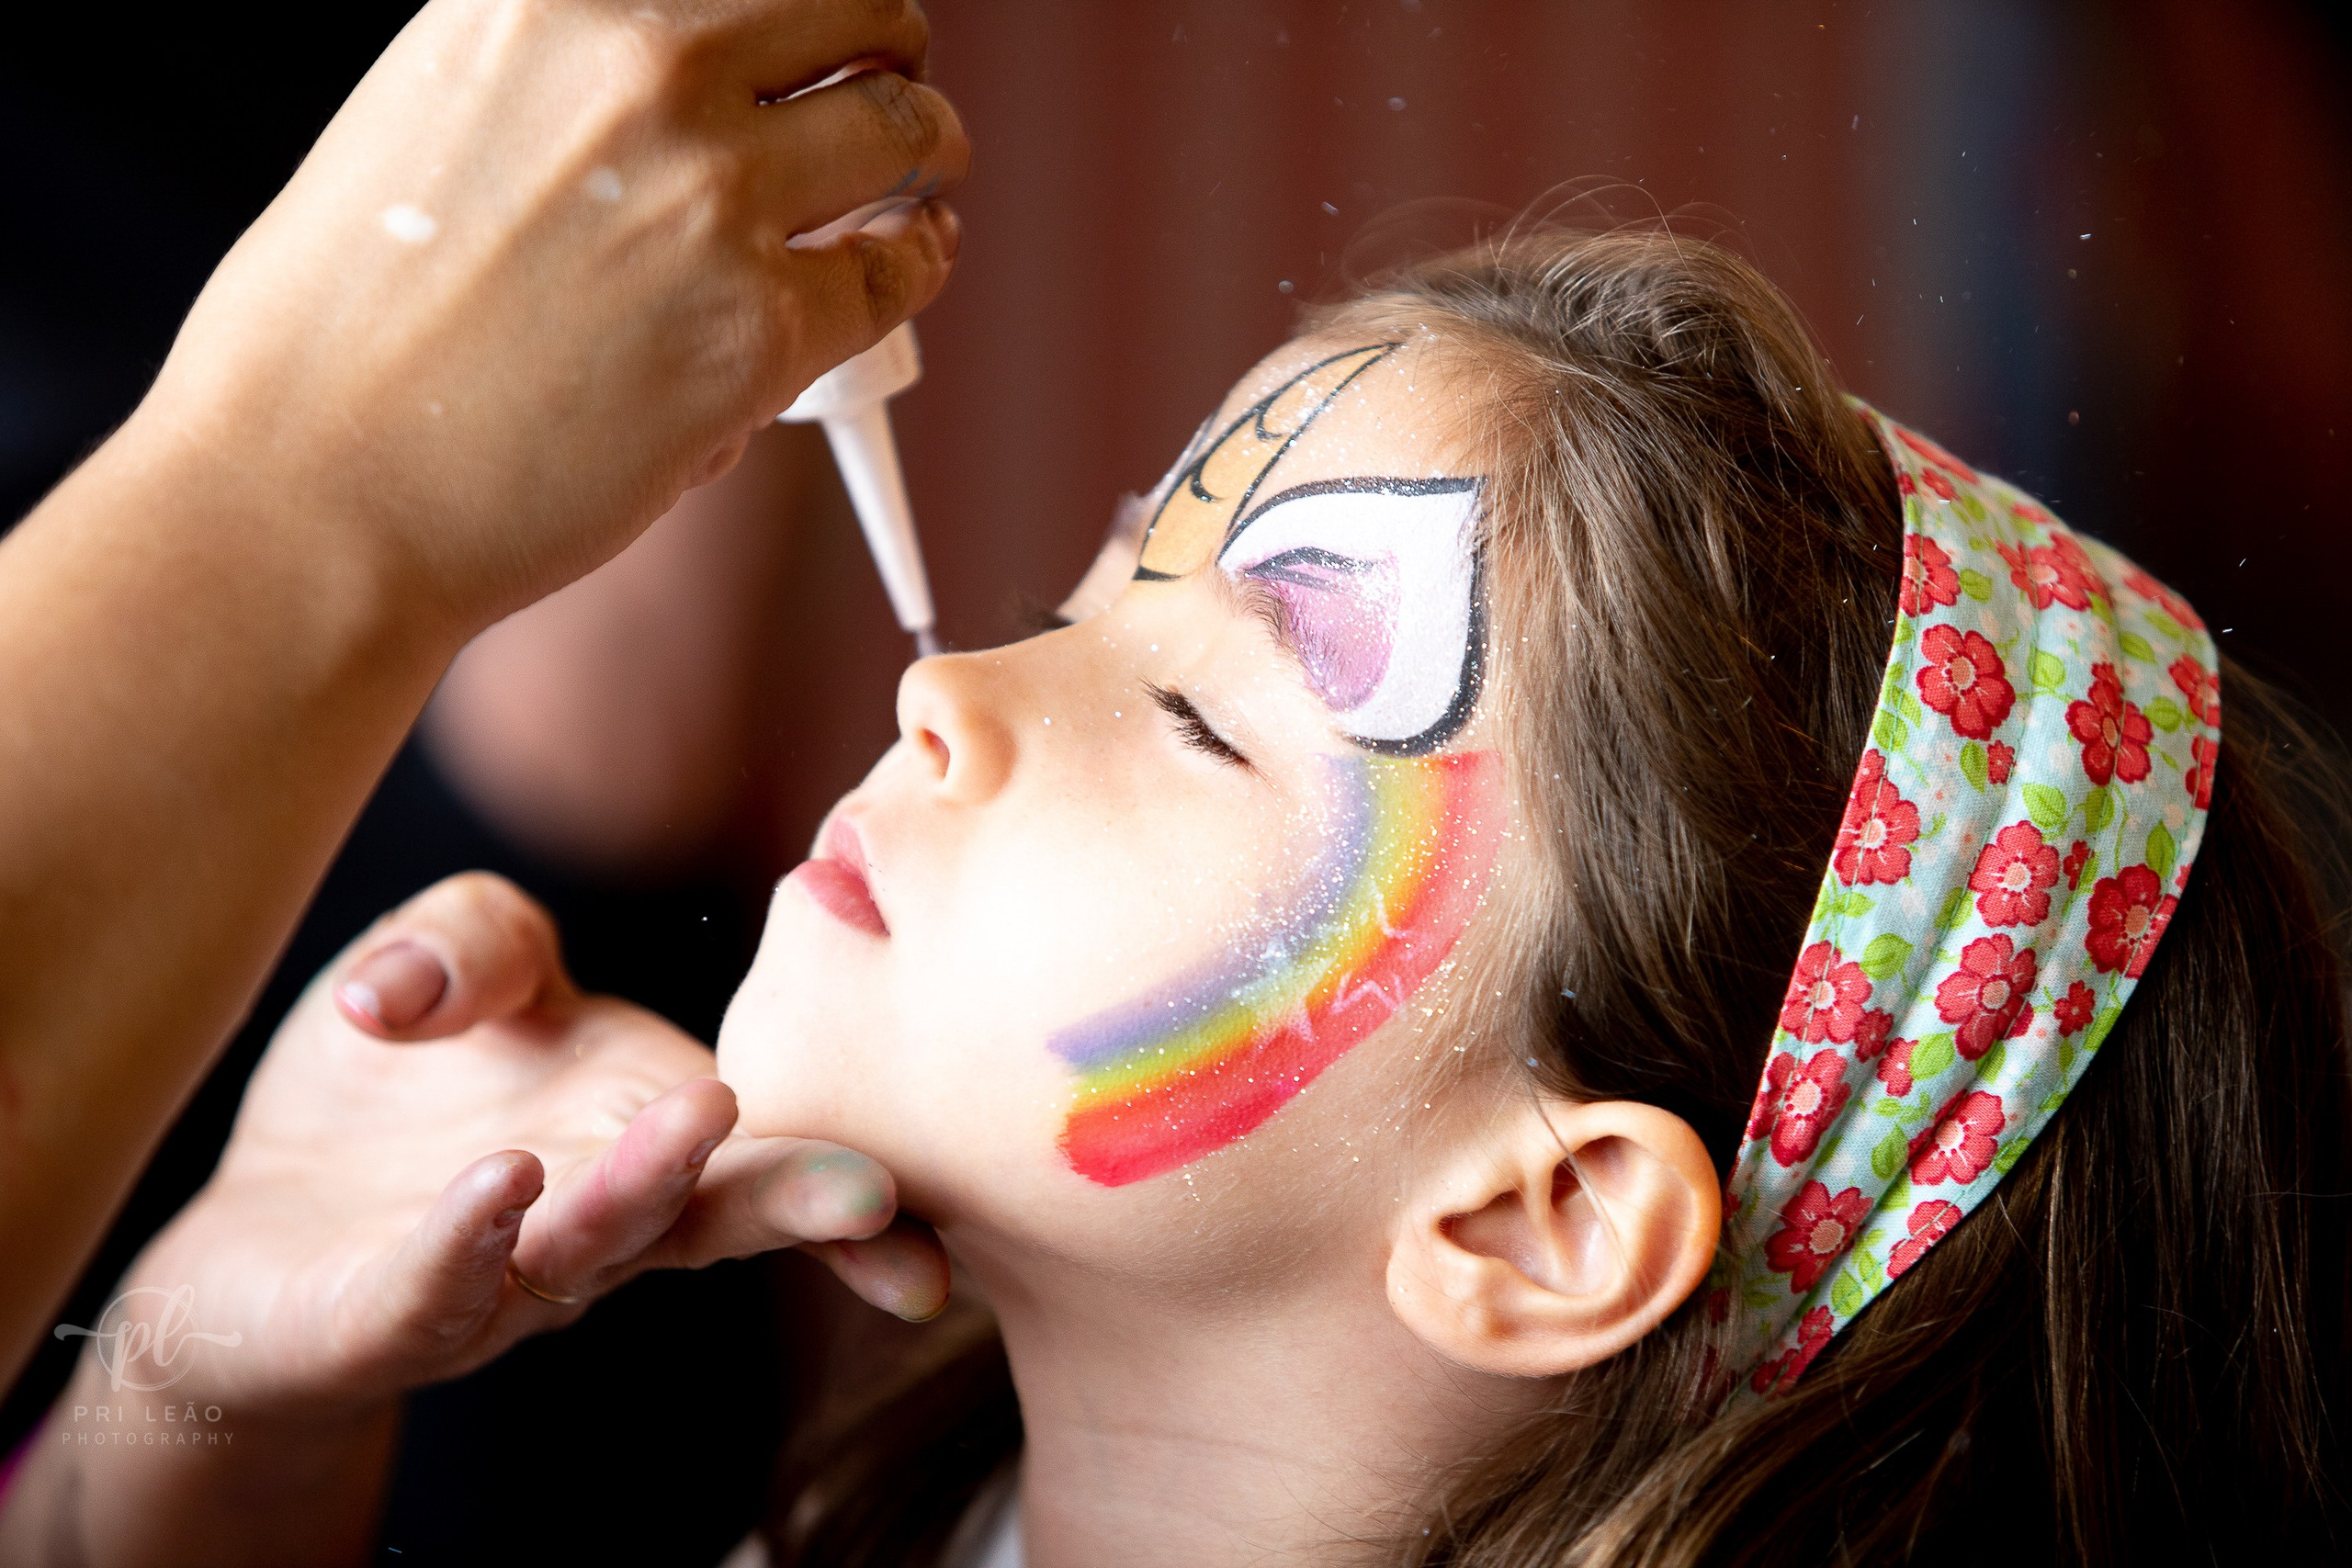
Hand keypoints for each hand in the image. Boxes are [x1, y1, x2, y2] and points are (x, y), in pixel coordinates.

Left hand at [107, 873, 948, 1418]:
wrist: (255, 1236)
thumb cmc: (388, 1104)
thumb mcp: (444, 966)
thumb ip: (473, 936)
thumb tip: (421, 983)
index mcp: (643, 1131)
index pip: (764, 1149)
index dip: (843, 1176)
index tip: (921, 1190)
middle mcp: (599, 1221)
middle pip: (711, 1211)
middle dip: (791, 1200)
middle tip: (869, 1190)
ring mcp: (501, 1281)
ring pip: (590, 1247)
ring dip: (643, 1192)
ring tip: (693, 1126)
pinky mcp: (383, 1321)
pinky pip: (438, 1287)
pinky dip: (471, 1242)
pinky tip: (504, 1185)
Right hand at [133, 0, 967, 632]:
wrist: (319, 483)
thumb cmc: (350, 329)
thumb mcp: (436, 110)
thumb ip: (565, 72)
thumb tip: (694, 75)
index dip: (800, 3)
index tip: (815, 28)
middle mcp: (642, 65)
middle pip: (853, 8)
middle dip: (885, 46)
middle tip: (892, 85)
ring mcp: (714, 194)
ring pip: (904, 128)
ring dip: (926, 145)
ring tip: (920, 172)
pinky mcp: (763, 325)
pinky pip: (902, 268)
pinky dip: (921, 259)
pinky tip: (912, 257)